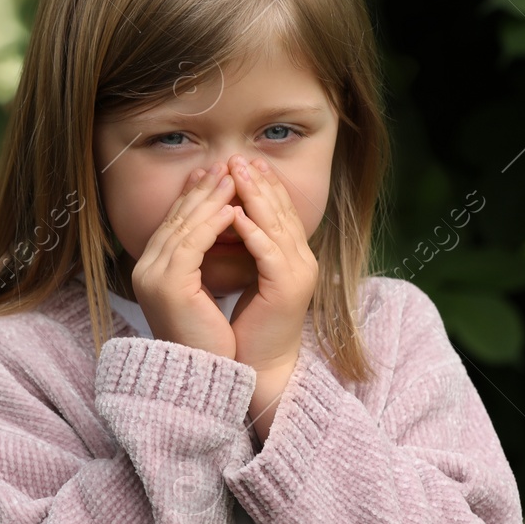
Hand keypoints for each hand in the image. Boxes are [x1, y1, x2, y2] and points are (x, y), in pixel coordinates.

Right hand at [130, 162, 240, 359]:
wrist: (201, 377)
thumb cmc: (208, 340)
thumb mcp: (201, 293)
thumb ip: (200, 262)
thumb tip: (219, 228)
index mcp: (152, 271)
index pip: (173, 223)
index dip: (195, 197)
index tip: (216, 175)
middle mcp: (146, 270)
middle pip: (176, 218)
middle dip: (203, 190)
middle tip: (227, 165)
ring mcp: (153, 276)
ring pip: (184, 226)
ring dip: (211, 199)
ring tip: (234, 178)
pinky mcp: (169, 285)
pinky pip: (192, 245)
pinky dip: (212, 224)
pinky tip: (231, 210)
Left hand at [225, 154, 317, 374]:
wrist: (258, 366)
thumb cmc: (247, 326)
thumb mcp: (245, 277)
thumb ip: (243, 248)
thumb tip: (223, 217)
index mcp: (292, 256)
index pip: (279, 210)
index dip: (261, 185)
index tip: (239, 162)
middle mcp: (301, 260)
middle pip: (281, 210)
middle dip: (259, 182)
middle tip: (238, 156)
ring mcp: (297, 273)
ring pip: (276, 225)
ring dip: (255, 197)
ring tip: (236, 173)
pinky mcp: (286, 289)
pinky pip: (269, 253)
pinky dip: (252, 232)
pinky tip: (235, 216)